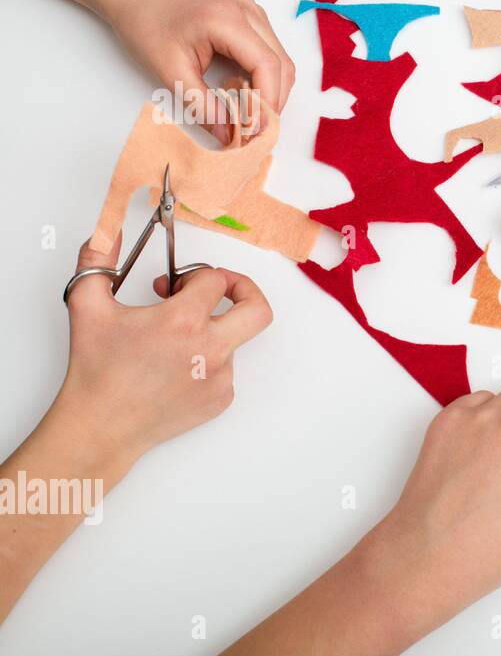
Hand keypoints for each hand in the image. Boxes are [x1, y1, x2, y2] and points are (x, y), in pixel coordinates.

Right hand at [57, 236, 273, 462]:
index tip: (177, 287)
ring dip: (209, 331)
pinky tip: (174, 368)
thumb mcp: (88, 305)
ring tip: (171, 344)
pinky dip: (207, 361)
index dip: (195, 276)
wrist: (101, 427)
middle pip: (258, 308)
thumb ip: (97, 257)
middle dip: (244, 290)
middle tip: (221, 292)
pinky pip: (226, 369)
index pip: (215, 279)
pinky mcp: (221, 398)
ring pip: (233, 339)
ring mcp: (220, 376)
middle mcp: (210, 348)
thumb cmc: (95, 371)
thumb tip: (106, 228)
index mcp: (183, 321)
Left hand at [104, 0, 294, 143]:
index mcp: (226, 19)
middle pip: (282, 65)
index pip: (267, 65)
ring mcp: (253, 12)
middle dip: (272, 101)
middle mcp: (248, 11)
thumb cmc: (147, 27)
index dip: (267, 102)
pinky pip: (271, 53)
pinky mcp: (252, 18)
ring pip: (281, 61)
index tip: (255, 129)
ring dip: (270, 91)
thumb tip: (229, 135)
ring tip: (246, 111)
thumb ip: (203, 107)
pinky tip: (241, 90)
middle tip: (253, 128)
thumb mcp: (170, 72)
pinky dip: (264, 78)